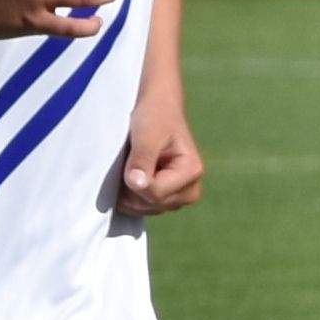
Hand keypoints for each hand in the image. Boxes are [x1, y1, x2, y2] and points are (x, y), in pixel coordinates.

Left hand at [115, 100, 203, 216]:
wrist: (157, 109)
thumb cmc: (154, 118)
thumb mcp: (146, 135)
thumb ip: (142, 160)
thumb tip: (138, 185)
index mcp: (192, 173)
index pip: (156, 195)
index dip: (134, 182)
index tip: (130, 159)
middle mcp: (190, 190)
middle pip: (149, 205)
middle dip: (130, 188)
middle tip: (129, 160)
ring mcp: (176, 197)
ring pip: (142, 209)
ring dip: (127, 191)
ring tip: (131, 166)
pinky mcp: (163, 199)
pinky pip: (138, 207)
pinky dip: (127, 195)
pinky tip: (128, 175)